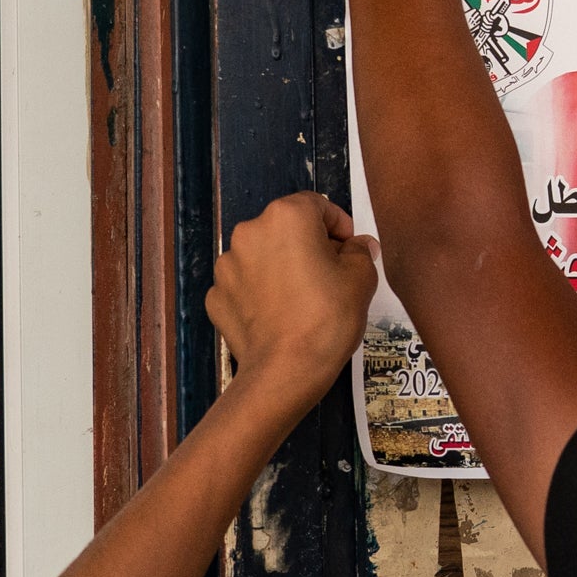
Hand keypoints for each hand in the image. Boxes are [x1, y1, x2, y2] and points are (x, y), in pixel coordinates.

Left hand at [205, 192, 378, 407]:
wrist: (286, 370)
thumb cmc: (327, 316)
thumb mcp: (361, 278)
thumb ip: (361, 252)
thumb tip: (358, 245)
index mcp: (286, 217)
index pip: (317, 205)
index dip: (339, 226)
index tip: (350, 249)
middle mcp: (249, 232)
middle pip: (286, 229)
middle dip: (308, 246)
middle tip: (330, 276)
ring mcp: (226, 266)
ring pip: (263, 257)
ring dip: (281, 268)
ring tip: (302, 300)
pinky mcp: (216, 296)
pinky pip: (245, 286)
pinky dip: (260, 294)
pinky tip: (279, 316)